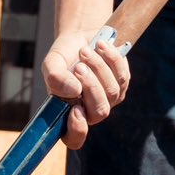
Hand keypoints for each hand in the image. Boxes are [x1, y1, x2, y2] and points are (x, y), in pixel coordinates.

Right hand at [42, 27, 129, 149]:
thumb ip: (55, 78)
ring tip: (85, 51)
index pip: (74, 137)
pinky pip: (122, 76)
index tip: (75, 110)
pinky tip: (100, 45)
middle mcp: (89, 110)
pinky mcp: (122, 84)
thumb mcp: (52, 64)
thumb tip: (74, 91)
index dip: (77, 130)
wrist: (81, 37)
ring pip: (111, 92)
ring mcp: (108, 99)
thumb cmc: (64, 56)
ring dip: (98, 68)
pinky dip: (110, 58)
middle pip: (99, 112)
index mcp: (68, 112)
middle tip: (78, 67)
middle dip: (90, 86)